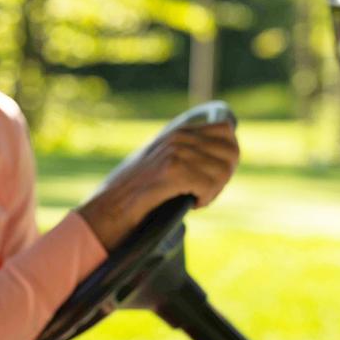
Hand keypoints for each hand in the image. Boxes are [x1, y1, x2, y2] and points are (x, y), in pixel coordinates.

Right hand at [75, 120, 238, 249]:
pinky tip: (190, 204)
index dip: (227, 157)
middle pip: (230, 151)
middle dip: (224, 176)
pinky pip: (208, 184)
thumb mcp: (162, 163)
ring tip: (195, 199)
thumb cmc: (134, 194)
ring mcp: (175, 152)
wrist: (108, 209)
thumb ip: (187, 154)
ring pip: (222, 170)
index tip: (212, 177)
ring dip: (213, 191)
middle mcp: (178, 137)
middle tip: (205, 192)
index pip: (226, 131)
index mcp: (178, 132)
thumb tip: (225, 159)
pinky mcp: (171, 172)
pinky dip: (204, 199)